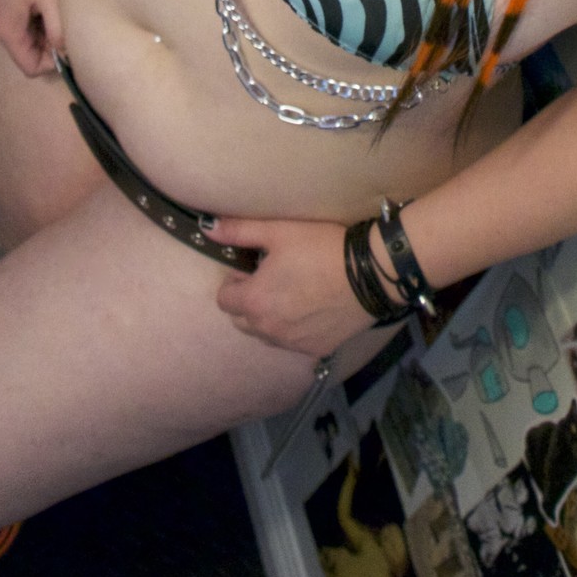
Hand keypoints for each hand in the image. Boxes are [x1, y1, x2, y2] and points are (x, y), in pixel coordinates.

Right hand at [0, 0, 64, 75]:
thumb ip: (58, 32)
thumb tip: (65, 54)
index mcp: (6, 27)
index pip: (29, 66)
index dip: (53, 64)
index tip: (72, 46)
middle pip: (26, 50)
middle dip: (49, 45)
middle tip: (70, 25)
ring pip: (25, 33)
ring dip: (45, 28)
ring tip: (61, 9)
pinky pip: (21, 16)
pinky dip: (37, 15)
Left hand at [212, 215, 378, 357]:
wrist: (369, 274)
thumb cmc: (320, 248)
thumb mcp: (278, 231)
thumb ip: (239, 231)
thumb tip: (206, 227)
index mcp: (254, 302)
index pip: (224, 299)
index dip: (236, 281)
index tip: (255, 267)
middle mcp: (268, 330)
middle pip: (242, 320)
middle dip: (249, 301)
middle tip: (274, 277)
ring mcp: (292, 344)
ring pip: (266, 333)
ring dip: (270, 316)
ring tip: (294, 291)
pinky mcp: (315, 350)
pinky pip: (292, 342)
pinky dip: (294, 328)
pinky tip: (313, 307)